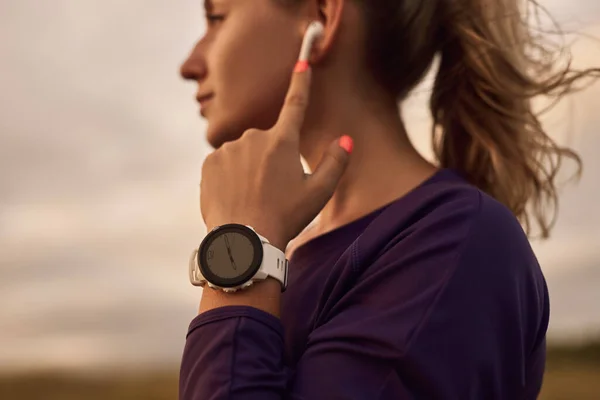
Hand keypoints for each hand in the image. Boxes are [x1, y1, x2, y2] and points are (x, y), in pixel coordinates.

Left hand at [199, 62, 352, 251]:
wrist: (242, 241)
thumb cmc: (285, 217)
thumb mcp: (318, 193)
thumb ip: (335, 163)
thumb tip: (345, 139)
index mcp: (282, 141)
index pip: (295, 104)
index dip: (301, 82)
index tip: (302, 61)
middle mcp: (253, 137)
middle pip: (267, 142)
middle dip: (271, 159)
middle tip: (273, 192)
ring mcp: (228, 149)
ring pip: (244, 154)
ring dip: (249, 170)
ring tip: (252, 199)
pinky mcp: (209, 163)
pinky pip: (224, 164)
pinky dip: (230, 178)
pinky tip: (235, 199)